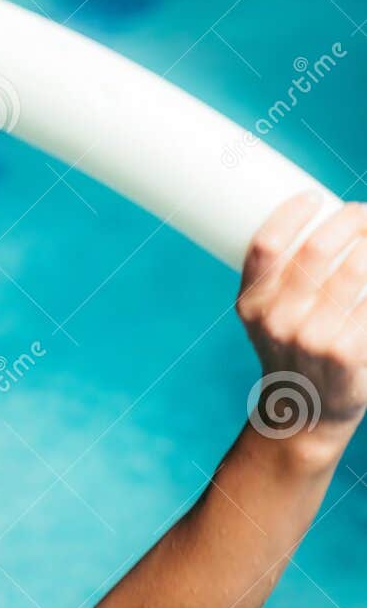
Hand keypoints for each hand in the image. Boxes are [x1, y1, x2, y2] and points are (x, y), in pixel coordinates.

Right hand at [238, 194, 366, 455]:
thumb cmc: (292, 347)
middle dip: (347, 220)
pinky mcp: (347, 353)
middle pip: (315, 251)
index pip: (265, 247)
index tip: (313, 197)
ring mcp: (312, 339)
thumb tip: (319, 218)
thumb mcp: (267, 316)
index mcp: (251, 304)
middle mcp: (277, 321)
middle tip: (360, 212)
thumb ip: (279, 277)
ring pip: (352, 271)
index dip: (291, 214)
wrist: (306, 409)